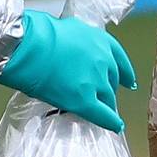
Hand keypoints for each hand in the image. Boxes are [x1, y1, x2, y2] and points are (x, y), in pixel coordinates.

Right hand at [0, 10, 135, 131]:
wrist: (28, 46)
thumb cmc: (37, 34)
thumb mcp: (66, 29)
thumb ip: (77, 43)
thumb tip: (73, 52)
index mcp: (99, 40)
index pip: (119, 59)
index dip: (125, 72)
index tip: (128, 81)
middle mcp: (103, 60)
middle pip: (112, 81)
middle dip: (108, 90)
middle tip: (104, 98)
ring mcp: (95, 81)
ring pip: (108, 99)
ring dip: (107, 106)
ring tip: (104, 113)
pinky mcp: (84, 100)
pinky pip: (103, 115)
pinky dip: (110, 122)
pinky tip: (115, 126)